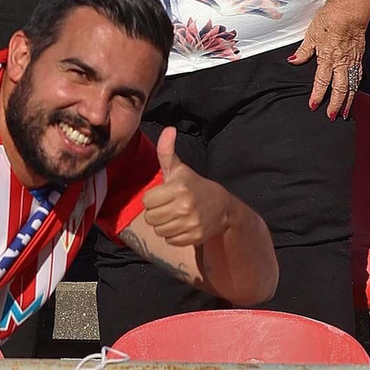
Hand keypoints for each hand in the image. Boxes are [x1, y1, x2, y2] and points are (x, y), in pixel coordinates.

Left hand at [138, 127, 235, 251]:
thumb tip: (169, 129)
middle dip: (157, 213)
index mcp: (178, 187)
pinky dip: (174, 235)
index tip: (164, 195)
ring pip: (159, 230)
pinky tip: (183, 225)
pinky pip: (170, 240)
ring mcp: (191, 223)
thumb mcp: (179, 169)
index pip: (147, 201)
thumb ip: (167, 150)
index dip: (153, 199)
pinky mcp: (195, 237)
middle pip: (151, 218)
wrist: (222, 206)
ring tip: (176, 216)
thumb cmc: (193, 186)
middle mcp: (185, 206)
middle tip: (169, 207)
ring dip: (164, 225)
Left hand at [292, 1, 367, 117]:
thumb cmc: (330, 19)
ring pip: (352, 85)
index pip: (321, 82)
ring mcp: (352, 60)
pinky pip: (359, 75)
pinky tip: (356, 91)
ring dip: (349, 100)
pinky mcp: (360, 55)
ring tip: (346, 111)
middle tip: (333, 116)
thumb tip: (293, 61)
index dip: (317, 96)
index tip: (314, 106)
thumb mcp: (311, 34)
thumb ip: (303, 50)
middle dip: (336, 105)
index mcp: (327, 58)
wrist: (350, 10)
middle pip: (340, 89)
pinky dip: (357, 86)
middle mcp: (341, 62)